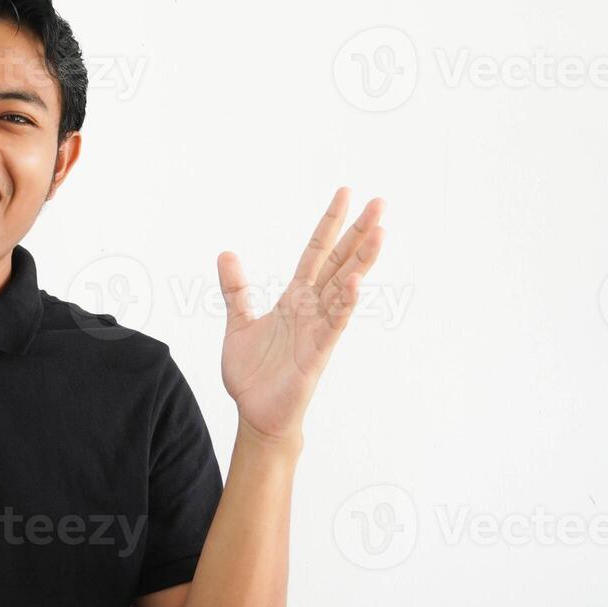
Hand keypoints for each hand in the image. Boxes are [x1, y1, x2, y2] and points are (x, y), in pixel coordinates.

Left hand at [217, 187, 385, 445]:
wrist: (256, 413)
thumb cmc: (254, 373)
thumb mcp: (238, 322)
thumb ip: (236, 289)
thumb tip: (226, 253)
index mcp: (295, 298)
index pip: (316, 252)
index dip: (330, 224)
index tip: (345, 193)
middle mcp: (312, 309)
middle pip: (340, 263)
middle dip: (359, 232)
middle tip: (381, 201)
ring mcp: (318, 329)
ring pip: (345, 288)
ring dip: (362, 260)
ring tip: (380, 230)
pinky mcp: (317, 353)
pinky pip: (334, 324)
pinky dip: (345, 303)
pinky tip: (356, 281)